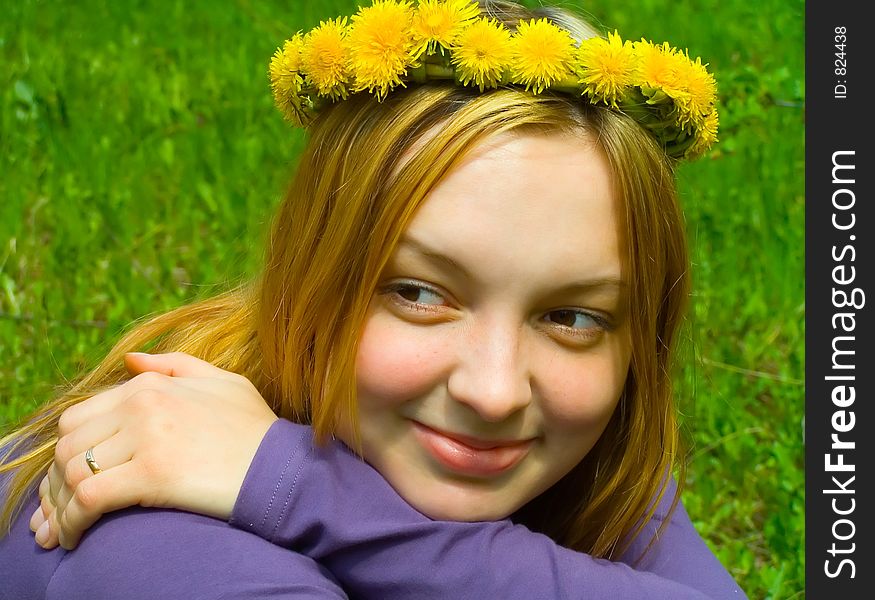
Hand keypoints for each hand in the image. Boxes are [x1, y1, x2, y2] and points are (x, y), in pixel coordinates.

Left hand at [29, 352, 277, 549]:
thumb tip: (130, 361)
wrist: (282, 468)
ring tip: (72, 526)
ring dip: (63, 505)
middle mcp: (143, 405)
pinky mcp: (152, 474)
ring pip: (73, 471)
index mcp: (151, 385)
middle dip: (60, 481)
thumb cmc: (256, 430)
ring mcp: (147, 437)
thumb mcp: (224, 383)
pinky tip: (80, 536)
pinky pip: (89, 498)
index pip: (79, 417)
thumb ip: (175, 365)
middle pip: (69, 445)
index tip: (77, 480)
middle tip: (67, 509)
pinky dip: (75, 521)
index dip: (71, 452)